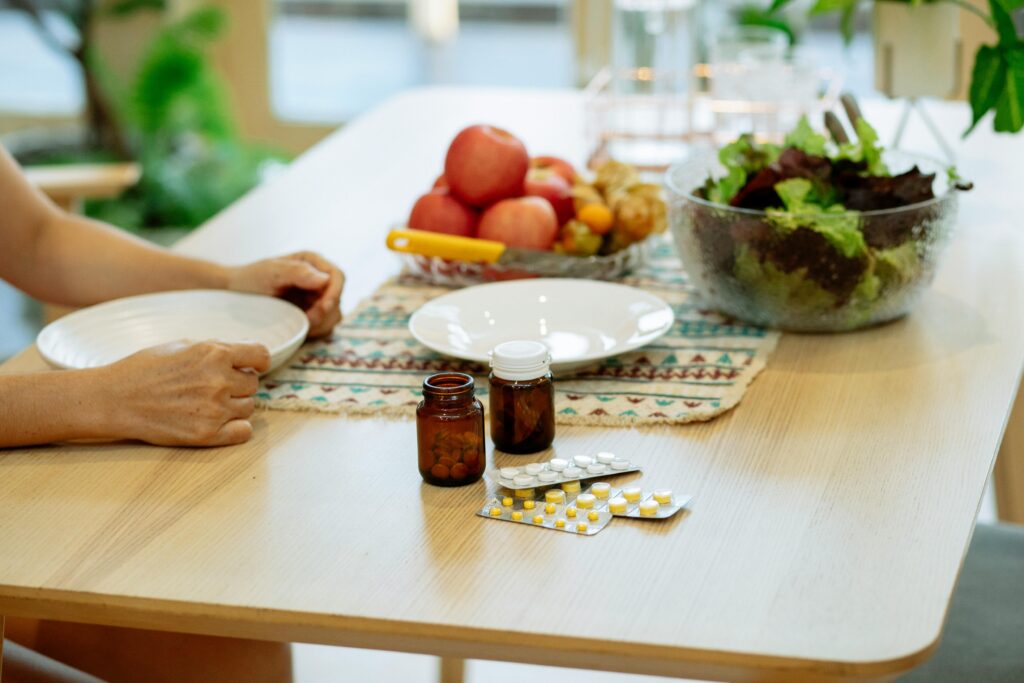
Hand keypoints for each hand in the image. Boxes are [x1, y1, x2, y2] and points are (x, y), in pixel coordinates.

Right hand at [95, 341, 269, 446]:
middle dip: (238, 384)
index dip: (257, 361)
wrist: (114, 400)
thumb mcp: (182, 346)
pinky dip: (237, 427)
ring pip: (248, 407)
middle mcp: (218, 381)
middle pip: (253, 384)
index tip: (253, 366)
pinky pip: (244, 432)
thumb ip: (216, 350)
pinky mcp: (207, 435)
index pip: (260, 355)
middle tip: (214, 386)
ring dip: (235, 405)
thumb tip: (244, 356)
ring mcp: (214, 410)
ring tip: (208, 403)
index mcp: (214, 354)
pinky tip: (221, 421)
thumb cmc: (144, 370)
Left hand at [227, 252, 343, 336]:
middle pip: (338, 298)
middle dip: (324, 312)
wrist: (234, 294)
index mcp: (312, 262)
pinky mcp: (311, 313)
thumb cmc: (250, 278)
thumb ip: (298, 272)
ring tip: (299, 323)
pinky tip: (299, 327)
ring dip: (320, 323)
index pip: (337, 276)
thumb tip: (325, 279)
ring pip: (334, 314)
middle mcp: (318, 278)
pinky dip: (315, 329)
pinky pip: (324, 325)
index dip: (334, 293)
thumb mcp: (271, 272)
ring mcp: (315, 297)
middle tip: (305, 320)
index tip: (323, 307)